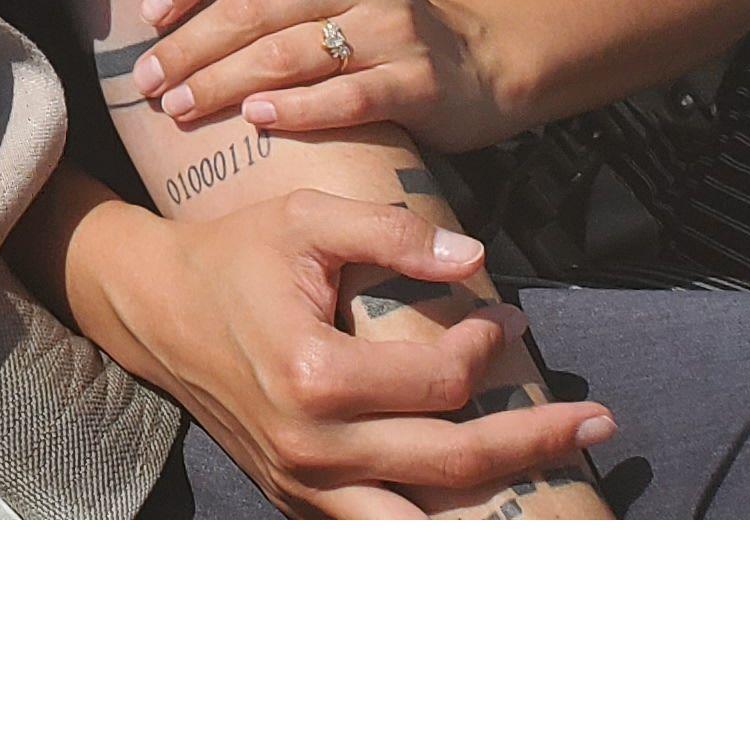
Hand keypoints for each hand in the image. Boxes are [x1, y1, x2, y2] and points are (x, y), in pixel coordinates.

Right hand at [58, 185, 614, 519]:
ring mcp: (302, 484)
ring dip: (496, 510)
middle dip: (535, 443)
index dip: (489, 348)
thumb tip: (476, 260)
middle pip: (453, 466)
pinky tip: (485, 509)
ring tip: (559, 485)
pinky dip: (437, 526)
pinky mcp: (296, 499)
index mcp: (314, 376)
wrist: (150, 307)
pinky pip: (379, 530)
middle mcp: (311, 447)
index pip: (439, 381)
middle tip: (599, 420)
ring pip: (421, 526)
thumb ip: (392, 233)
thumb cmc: (232, 256)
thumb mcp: (307, 220)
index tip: (510, 318)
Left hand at [127, 0, 522, 151]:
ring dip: (223, 85)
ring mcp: (391, 27)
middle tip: (148, 80)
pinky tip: (254, 121)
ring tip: (178, 107)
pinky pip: (343, 98)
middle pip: (254, 6)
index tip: (149, 14)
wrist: (473, 61)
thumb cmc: (374, 1)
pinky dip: (294, 110)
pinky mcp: (414, 82)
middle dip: (190, 48)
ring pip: (287, 56)